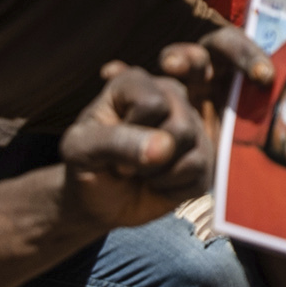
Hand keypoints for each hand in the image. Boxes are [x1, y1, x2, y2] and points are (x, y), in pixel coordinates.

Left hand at [58, 62, 212, 229]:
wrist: (100, 203)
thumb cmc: (87, 168)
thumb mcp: (81, 151)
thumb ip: (116, 141)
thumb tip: (165, 147)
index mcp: (134, 83)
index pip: (153, 104)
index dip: (131, 132)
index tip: (107, 141)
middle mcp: (169, 95)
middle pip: (180, 127)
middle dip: (149, 157)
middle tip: (126, 163)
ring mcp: (190, 125)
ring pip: (195, 151)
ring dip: (160, 175)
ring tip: (142, 172)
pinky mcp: (204, 156)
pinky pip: (202, 174)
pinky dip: (173, 189)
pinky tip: (157, 183)